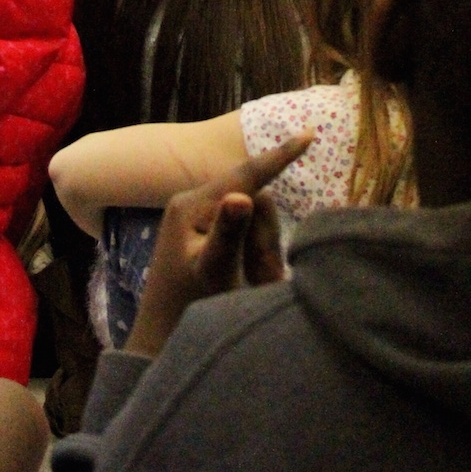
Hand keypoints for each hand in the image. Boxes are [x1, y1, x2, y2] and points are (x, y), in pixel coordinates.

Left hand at [124, 134, 312, 359]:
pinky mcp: (206, 233)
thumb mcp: (213, 272)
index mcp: (192, 204)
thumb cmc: (187, 307)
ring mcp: (200, 217)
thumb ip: (229, 234)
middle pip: (255, 202)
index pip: (245, 175)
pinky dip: (253, 258)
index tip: (309, 133)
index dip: (279, 156)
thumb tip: (244, 196)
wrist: (160, 338)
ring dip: (262, 252)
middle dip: (266, 238)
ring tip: (252, 283)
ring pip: (254, 220)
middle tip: (262, 276)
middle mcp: (194, 202)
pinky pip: (245, 235)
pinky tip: (248, 280)